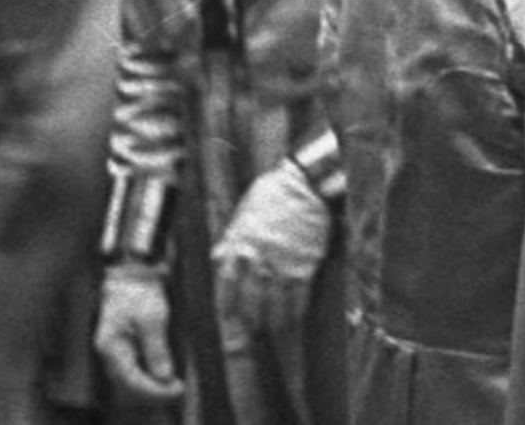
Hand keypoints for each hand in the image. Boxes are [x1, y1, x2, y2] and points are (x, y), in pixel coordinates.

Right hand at [95, 266, 184, 404]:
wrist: (132, 274)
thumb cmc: (140, 291)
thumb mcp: (153, 318)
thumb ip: (157, 348)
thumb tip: (164, 376)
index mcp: (110, 346)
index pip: (131, 379)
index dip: (155, 389)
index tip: (177, 389)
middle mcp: (108, 352)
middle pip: (130, 383)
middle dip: (155, 390)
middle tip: (179, 389)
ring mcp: (114, 351)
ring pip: (132, 378)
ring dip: (152, 385)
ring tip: (174, 384)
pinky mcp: (123, 347)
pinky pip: (134, 368)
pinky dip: (149, 374)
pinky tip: (165, 373)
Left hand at [210, 158, 330, 336]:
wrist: (305, 185)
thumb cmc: (272, 195)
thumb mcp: (243, 214)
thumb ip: (231, 240)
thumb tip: (219, 258)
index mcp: (238, 247)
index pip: (227, 290)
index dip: (227, 312)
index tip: (227, 326)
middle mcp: (256, 262)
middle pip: (249, 305)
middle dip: (248, 326)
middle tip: (248, 338)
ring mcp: (281, 266)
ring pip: (273, 307)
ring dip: (271, 324)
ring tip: (270, 333)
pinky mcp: (304, 267)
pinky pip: (298, 299)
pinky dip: (294, 313)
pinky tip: (291, 321)